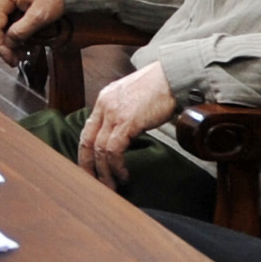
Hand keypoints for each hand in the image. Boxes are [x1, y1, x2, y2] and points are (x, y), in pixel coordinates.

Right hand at [0, 0, 66, 61]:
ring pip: (4, 21)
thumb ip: (20, 32)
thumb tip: (9, 43)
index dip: (1, 47)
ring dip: (12, 37)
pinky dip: (17, 28)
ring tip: (23, 50)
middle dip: (6, 44)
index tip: (10, 59)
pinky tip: (26, 37)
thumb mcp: (39, 16)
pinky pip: (12, 15)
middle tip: (15, 59)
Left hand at [76, 61, 175, 185]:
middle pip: (87, 141)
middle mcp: (104, 106)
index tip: (89, 167)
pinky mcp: (126, 122)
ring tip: (111, 185)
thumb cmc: (161, 86)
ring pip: (99, 149)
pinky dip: (116, 166)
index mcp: (104, 99)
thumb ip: (124, 111)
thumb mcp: (134, 97)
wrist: (174, 76)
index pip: (88, 130)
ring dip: (104, 171)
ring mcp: (113, 114)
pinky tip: (123, 174)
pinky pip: (113, 150)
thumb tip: (124, 131)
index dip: (86, 151)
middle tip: (91, 182)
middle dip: (87, 165)